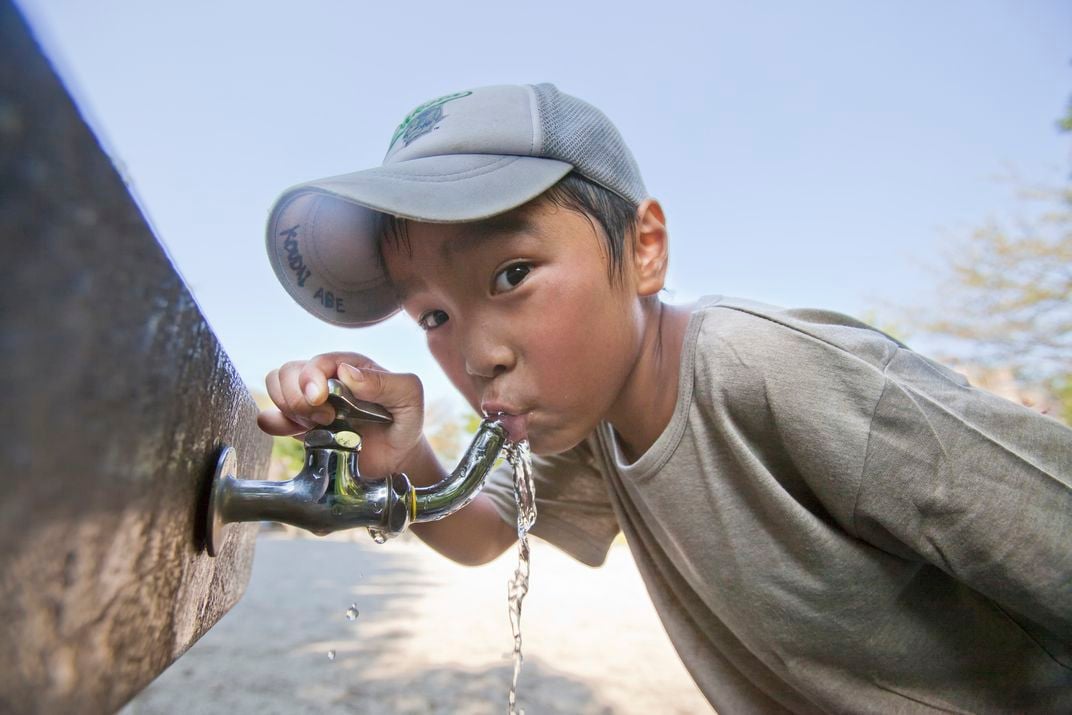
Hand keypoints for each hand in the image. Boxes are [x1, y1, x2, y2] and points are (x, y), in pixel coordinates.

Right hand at [257, 352, 428, 477]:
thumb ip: (386, 381)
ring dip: (288, 408)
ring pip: (275, 387)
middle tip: (326, 418)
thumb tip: (347, 372)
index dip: (311, 379)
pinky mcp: (301, 426)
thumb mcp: (409, 396)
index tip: (323, 402)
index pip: (316, 362)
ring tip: (315, 426)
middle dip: (297, 396)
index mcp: (350, 366)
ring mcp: (311, 402)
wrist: (397, 458)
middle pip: (287, 372)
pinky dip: (274, 423)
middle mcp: (326, 380)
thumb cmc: (405, 421)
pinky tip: (297, 431)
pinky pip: (271, 417)